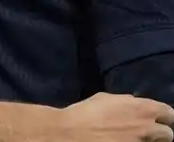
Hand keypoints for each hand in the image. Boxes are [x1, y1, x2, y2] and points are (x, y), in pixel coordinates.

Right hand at [57, 92, 173, 141]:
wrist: (72, 133)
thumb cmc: (86, 112)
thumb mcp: (105, 98)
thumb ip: (125, 101)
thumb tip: (134, 103)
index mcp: (142, 109)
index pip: (168, 112)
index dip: (162, 116)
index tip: (155, 119)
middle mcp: (147, 127)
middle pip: (168, 134)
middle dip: (159, 133)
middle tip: (145, 133)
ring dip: (149, 141)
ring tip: (134, 139)